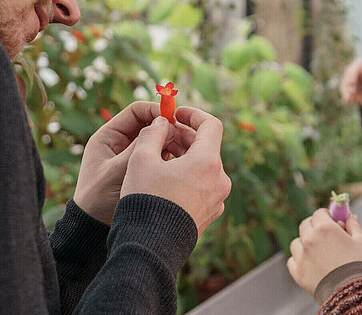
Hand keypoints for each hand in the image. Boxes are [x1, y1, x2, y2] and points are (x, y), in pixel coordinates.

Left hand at [73, 101, 193, 224]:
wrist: (93, 229)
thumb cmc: (98, 200)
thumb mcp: (118, 170)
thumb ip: (140, 147)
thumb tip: (166, 125)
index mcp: (110, 136)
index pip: (137, 111)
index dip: (156, 111)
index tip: (175, 119)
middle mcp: (122, 143)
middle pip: (151, 125)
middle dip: (169, 129)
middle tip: (186, 137)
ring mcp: (133, 157)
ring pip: (158, 141)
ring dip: (173, 144)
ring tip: (186, 154)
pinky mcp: (143, 172)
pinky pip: (160, 158)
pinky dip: (171, 159)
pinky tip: (181, 167)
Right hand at [120, 106, 230, 234]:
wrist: (150, 246)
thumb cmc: (145, 199)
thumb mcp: (141, 158)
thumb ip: (153, 132)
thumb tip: (163, 122)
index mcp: (208, 162)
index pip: (211, 125)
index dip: (193, 114)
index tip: (176, 113)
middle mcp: (219, 180)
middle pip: (207, 147)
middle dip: (185, 137)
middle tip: (162, 135)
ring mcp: (217, 200)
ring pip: (204, 168)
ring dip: (185, 157)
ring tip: (160, 158)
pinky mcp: (209, 214)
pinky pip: (202, 187)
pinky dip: (188, 177)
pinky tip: (166, 181)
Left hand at [286, 210, 361, 296]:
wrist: (351, 293)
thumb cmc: (359, 265)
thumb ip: (353, 225)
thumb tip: (350, 216)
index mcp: (324, 228)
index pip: (319, 213)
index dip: (326, 215)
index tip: (330, 220)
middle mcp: (309, 239)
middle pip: (305, 225)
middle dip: (314, 226)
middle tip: (323, 233)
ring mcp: (301, 255)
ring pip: (297, 242)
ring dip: (304, 243)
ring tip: (316, 250)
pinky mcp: (297, 271)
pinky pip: (292, 260)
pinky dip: (299, 259)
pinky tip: (309, 262)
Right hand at [340, 58, 361, 111]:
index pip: (358, 63)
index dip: (353, 72)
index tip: (352, 82)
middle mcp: (355, 71)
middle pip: (348, 73)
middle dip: (348, 83)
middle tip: (352, 92)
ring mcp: (351, 80)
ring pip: (344, 83)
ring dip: (345, 91)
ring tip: (349, 100)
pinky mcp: (348, 89)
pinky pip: (344, 92)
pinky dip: (346, 96)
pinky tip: (348, 102)